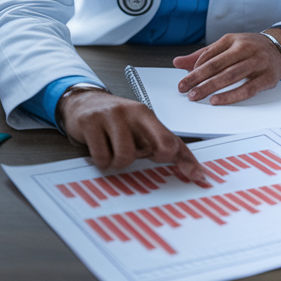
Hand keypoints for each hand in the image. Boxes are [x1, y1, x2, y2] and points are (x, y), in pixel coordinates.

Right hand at [57, 90, 206, 183]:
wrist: (82, 102)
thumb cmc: (115, 121)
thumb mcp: (139, 127)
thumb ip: (162, 144)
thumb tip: (192, 171)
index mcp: (147, 115)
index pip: (173, 141)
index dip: (186, 161)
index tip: (198, 178)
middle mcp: (132, 112)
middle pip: (157, 148)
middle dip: (144, 159)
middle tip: (132, 153)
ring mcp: (111, 116)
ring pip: (125, 157)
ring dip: (117, 163)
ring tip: (112, 151)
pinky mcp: (91, 122)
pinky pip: (102, 157)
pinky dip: (101, 160)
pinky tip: (99, 148)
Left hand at [173, 28, 280, 104]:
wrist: (280, 47)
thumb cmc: (249, 48)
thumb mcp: (226, 46)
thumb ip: (202, 55)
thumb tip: (177, 63)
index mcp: (232, 39)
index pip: (209, 54)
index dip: (194, 68)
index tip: (183, 80)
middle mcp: (245, 48)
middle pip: (217, 65)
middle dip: (198, 78)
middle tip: (184, 89)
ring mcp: (257, 62)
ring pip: (231, 76)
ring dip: (211, 87)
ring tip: (196, 96)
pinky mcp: (267, 77)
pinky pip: (247, 89)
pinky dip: (231, 95)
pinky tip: (217, 100)